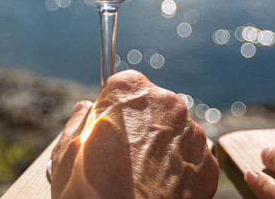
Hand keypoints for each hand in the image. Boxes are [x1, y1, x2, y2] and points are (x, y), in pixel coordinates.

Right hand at [50, 70, 217, 198]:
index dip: (113, 108)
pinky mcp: (208, 165)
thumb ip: (79, 119)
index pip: (123, 86)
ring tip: (142, 176)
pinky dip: (178, 171)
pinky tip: (159, 189)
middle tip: (122, 156)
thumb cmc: (89, 188)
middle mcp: (166, 103)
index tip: (106, 128)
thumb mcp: (67, 149)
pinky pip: (191, 159)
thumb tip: (86, 109)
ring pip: (174, 132)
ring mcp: (191, 134)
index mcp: (130, 90)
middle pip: (153, 106)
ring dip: (161, 147)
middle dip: (140, 125)